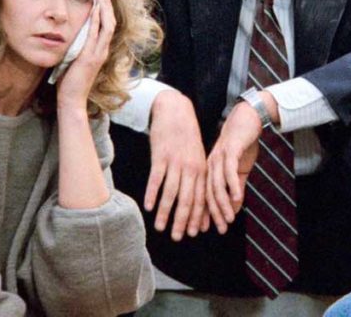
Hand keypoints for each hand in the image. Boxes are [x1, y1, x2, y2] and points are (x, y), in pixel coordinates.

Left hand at [57, 0, 114, 108]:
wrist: (72, 100)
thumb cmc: (70, 82)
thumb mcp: (74, 59)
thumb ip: (75, 46)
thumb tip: (68, 32)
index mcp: (100, 50)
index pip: (107, 23)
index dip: (105, 7)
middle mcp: (102, 50)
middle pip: (110, 20)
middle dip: (107, 1)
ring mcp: (98, 53)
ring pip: (107, 25)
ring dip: (104, 7)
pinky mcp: (91, 58)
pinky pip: (96, 35)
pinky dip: (96, 20)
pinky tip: (94, 8)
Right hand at [145, 89, 208, 240]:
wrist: (175, 111)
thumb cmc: (186, 137)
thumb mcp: (197, 156)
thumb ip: (197, 177)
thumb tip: (197, 200)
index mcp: (201, 169)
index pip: (201, 198)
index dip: (198, 217)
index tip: (194, 233)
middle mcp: (191, 168)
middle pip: (188, 200)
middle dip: (183, 221)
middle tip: (179, 238)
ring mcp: (176, 162)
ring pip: (171, 193)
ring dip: (165, 213)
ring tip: (161, 227)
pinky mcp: (161, 156)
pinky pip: (156, 179)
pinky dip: (152, 194)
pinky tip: (148, 206)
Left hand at [205, 100, 262, 233]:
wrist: (247, 118)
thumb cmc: (242, 143)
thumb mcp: (239, 169)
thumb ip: (237, 187)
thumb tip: (235, 207)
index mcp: (209, 169)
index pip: (204, 195)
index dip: (204, 213)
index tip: (204, 230)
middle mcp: (210, 164)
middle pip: (207, 193)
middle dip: (210, 214)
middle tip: (216, 230)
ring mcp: (219, 157)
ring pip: (217, 184)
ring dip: (222, 204)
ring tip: (228, 219)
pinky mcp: (230, 150)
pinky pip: (229, 170)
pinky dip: (233, 185)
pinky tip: (237, 197)